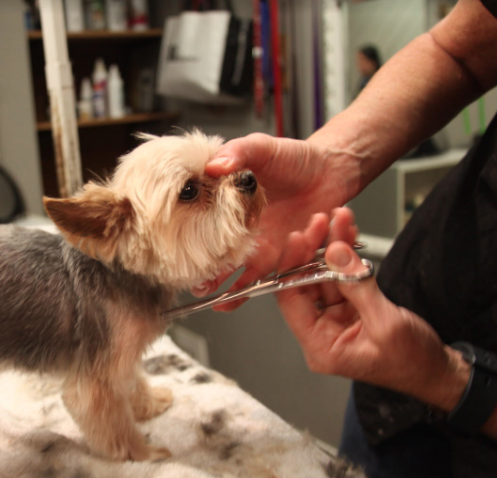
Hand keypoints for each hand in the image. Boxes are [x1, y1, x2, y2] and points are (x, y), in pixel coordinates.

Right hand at [192, 133, 361, 309]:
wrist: (332, 170)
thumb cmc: (295, 158)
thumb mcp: (261, 147)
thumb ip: (237, 152)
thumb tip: (213, 165)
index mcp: (230, 205)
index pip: (203, 226)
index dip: (189, 239)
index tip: (176, 250)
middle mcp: (243, 229)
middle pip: (218, 256)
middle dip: (204, 273)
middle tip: (192, 284)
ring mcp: (263, 245)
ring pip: (240, 272)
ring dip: (225, 287)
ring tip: (213, 297)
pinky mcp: (285, 256)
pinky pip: (270, 277)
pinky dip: (253, 289)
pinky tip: (235, 300)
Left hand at [276, 208, 469, 411]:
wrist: (437, 371)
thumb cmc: (413, 361)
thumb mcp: (386, 322)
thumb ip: (357, 286)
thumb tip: (335, 253)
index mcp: (321, 346)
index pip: (291, 301)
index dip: (292, 266)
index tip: (299, 239)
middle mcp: (321, 334)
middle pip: (304, 284)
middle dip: (312, 250)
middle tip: (321, 222)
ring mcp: (334, 320)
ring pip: (323, 276)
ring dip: (331, 247)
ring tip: (339, 220)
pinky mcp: (348, 310)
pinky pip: (341, 278)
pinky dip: (344, 257)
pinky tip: (347, 235)